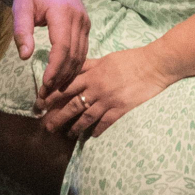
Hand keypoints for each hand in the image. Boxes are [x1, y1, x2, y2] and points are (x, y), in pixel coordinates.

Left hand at [12, 0, 90, 96]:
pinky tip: (64, 76)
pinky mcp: (85, 25)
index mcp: (62, 13)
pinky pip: (82, 49)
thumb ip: (22, 31)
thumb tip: (24, 56)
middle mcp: (78, 19)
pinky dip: (74, 65)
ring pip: (81, 54)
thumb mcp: (21, 7)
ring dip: (69, 73)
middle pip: (73, 54)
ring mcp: (84, 22)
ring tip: (54, 89)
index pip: (62, 47)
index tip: (45, 84)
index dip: (55, 68)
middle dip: (61, 76)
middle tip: (47, 94)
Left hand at [41, 46, 171, 140]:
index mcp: (91, 74)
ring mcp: (108, 100)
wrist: (154, 65)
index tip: (41, 102)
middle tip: (46, 125)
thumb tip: (73, 67)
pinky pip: (105, 122)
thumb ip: (89, 65)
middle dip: (57, 116)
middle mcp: (96, 88)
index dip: (51, 95)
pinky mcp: (120, 109)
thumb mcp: (105, 58)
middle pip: (72, 104)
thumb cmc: (130, 59)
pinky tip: (91, 136)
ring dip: (74, 127)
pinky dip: (97, 130)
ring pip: (86, 117)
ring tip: (67, 134)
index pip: (66, 86)